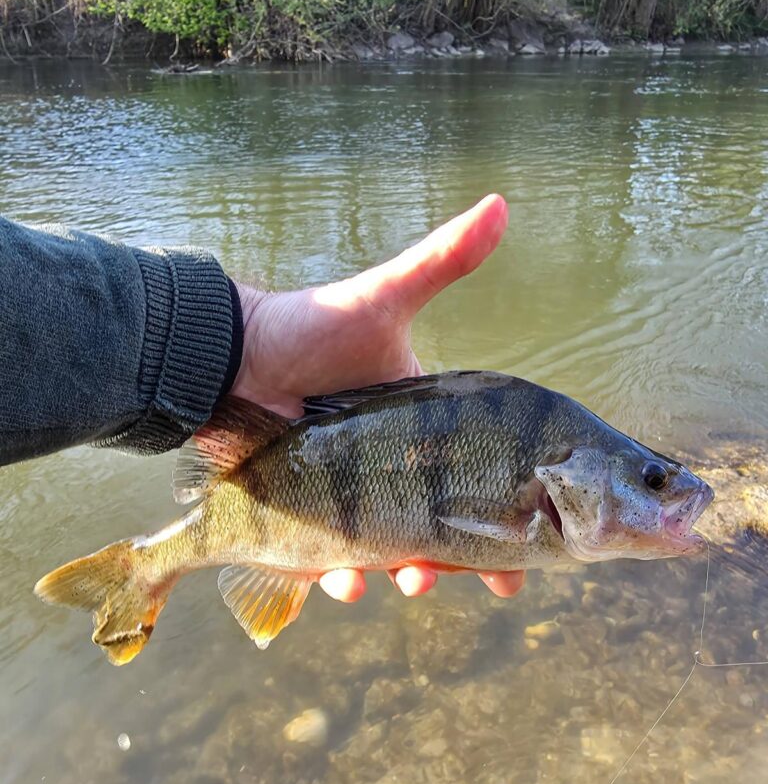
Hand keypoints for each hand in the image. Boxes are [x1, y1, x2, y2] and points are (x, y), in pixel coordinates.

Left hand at [232, 194, 524, 603]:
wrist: (231, 355)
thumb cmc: (311, 328)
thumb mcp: (384, 298)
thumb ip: (442, 259)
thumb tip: (502, 201)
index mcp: (424, 432)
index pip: (478, 485)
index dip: (505, 527)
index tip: (522, 567)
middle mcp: (393, 472)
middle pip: (440, 535)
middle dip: (457, 565)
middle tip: (468, 581)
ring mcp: (349, 500)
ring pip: (389, 556)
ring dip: (405, 575)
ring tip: (408, 579)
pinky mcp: (305, 518)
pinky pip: (328, 564)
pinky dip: (340, 579)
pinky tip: (345, 581)